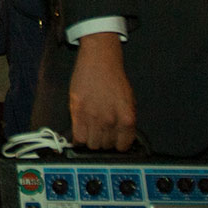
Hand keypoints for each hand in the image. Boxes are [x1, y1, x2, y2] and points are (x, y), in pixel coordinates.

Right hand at [69, 33, 135, 150]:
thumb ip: (125, 122)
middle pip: (106, 146)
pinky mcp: (78, 113)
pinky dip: (79, 140)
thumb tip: (121, 138)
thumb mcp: (129, 102)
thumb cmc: (114, 79)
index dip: (117, 145)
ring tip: (91, 131)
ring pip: (92, 145)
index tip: (113, 142)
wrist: (99, 61)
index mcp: (127, 118)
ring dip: (91, 140)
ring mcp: (93, 118)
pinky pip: (78, 138)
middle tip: (101, 132)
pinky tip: (81, 132)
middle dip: (104, 141)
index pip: (123, 146)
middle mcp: (111, 120)